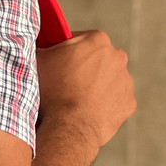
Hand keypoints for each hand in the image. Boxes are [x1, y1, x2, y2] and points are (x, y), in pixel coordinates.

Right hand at [36, 30, 135, 150]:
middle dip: (82, 68)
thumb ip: (40, 48)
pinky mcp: (128, 103)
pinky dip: (101, 105)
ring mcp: (125, 80)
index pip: (77, 39)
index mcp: (96, 40)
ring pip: (106, 80)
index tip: (54, 63)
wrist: (70, 126)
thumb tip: (39, 46)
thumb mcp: (37, 62)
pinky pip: (113, 101)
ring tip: (72, 101)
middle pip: (95, 59)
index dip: (63, 51)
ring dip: (93, 87)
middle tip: (62, 84)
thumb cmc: (52, 91)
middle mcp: (117, 56)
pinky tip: (84, 113)